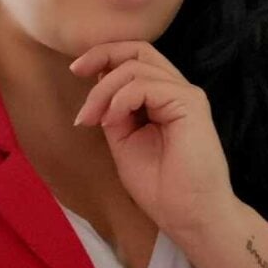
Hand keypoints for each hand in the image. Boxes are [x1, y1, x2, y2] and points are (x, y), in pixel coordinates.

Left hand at [69, 40, 237, 237]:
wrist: (189, 217)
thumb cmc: (161, 187)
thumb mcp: (124, 141)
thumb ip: (114, 111)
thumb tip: (98, 84)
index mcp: (162, 97)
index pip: (134, 58)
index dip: (104, 56)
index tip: (76, 71)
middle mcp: (176, 89)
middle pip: (138, 49)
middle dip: (102, 55)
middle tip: (76, 73)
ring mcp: (185, 94)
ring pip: (136, 66)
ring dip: (104, 90)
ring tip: (93, 119)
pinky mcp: (190, 103)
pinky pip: (146, 85)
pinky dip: (121, 99)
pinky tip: (111, 121)